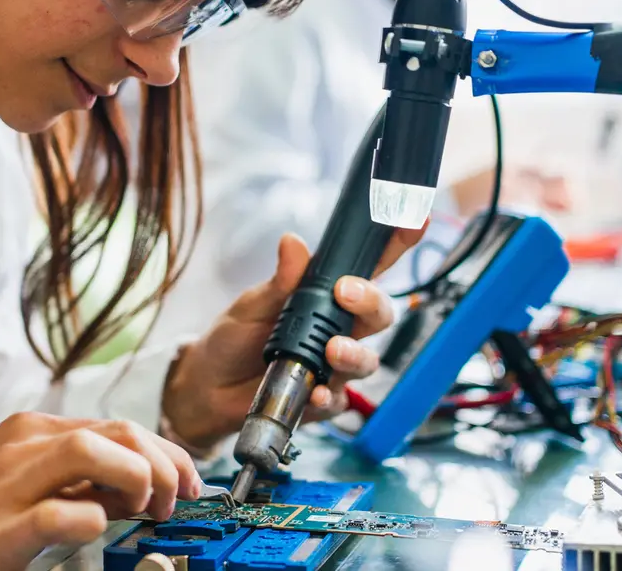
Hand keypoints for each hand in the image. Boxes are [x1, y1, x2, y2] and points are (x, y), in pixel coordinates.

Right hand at [0, 412, 201, 570]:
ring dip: (136, 480)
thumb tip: (145, 485)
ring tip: (143, 511)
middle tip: (171, 503)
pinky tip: (95, 529)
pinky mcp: (0, 528)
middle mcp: (24, 446)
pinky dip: (90, 521)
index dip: (168, 453)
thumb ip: (87, 479)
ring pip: (92, 452)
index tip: (189, 482)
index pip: (122, 425)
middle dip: (163, 465)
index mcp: (35, 431)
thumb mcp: (36, 486)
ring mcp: (10, 483)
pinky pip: (60, 513)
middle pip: (119, 431)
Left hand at [163, 227, 424, 448]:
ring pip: (367, 360)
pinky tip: (316, 391)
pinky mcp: (322, 399)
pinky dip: (329, 396)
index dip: (395, 245)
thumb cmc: (235, 336)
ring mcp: (334, 366)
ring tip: (333, 349)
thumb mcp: (253, 303)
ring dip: (355, 353)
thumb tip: (292, 243)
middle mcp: (339, 329)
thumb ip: (280, 280)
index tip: (413, 222)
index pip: (369, 268)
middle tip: (349, 293)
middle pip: (379, 314)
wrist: (208, 384)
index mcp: (326, 297)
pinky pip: (339, 400)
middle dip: (372, 302)